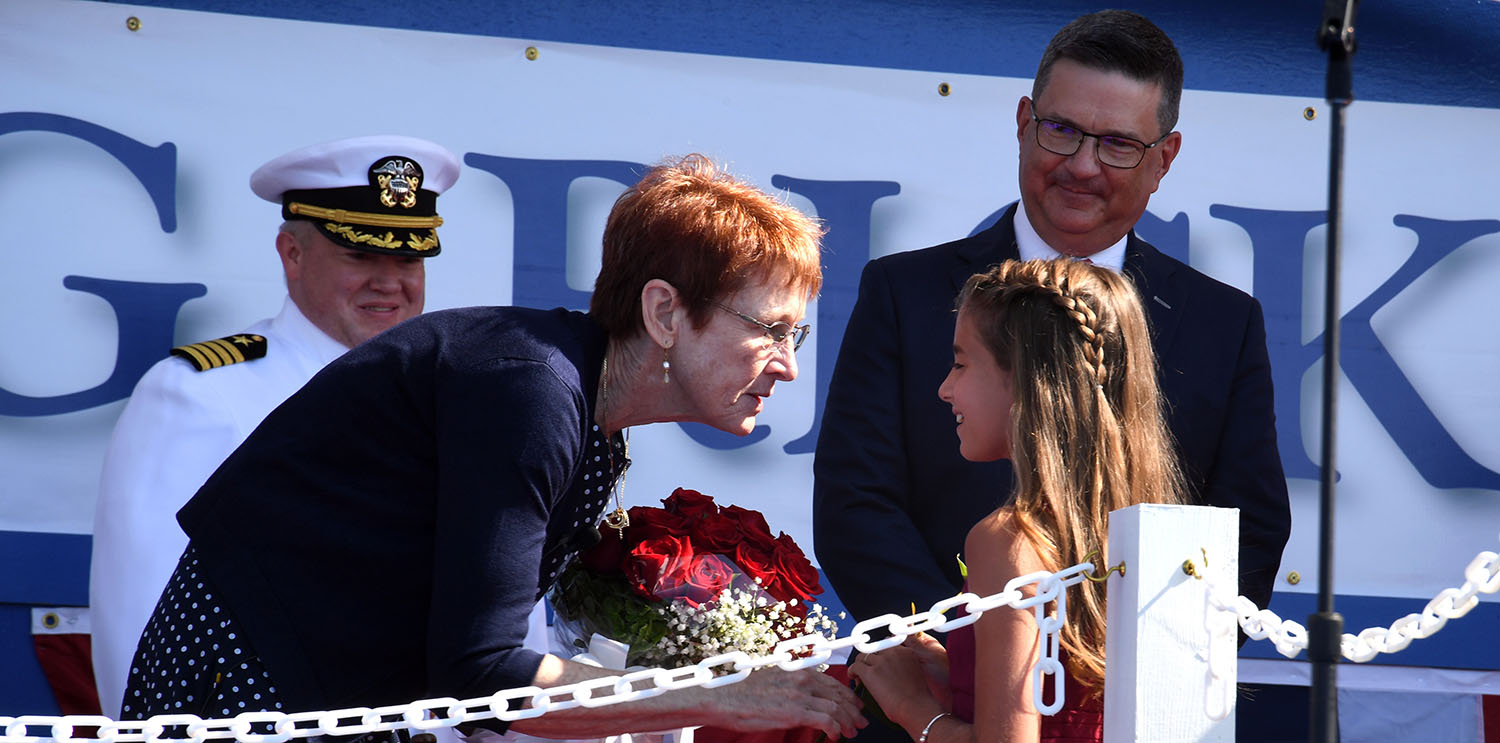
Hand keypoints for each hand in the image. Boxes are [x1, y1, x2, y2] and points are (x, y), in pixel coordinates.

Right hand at [706, 666, 866, 739]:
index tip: (855, 706)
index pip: (833, 683)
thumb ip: (793, 684)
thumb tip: (806, 695)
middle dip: (854, 711)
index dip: (848, 697)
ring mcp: (800, 695)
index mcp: (799, 670)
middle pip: (839, 695)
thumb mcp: (774, 679)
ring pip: (837, 709)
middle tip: (860, 722)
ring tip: (851, 732)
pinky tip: (836, 736)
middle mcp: (803, 679)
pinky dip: (836, 729)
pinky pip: (827, 721)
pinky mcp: (795, 712)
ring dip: (848, 723)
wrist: (724, 699)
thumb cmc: (744, 692)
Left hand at [848, 640, 949, 732]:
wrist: (915, 707)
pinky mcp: (870, 672)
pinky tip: (853, 676)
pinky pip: (855, 666)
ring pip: (863, 656)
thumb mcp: (915, 673)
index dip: (882, 654)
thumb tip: (891, 670)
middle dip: (871, 659)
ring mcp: (881, 661)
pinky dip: (852, 671)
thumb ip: (904, 666)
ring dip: (861, 664)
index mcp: (906, 652)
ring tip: (860, 673)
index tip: (879, 660)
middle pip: (875, 649)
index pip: (888, 644)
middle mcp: (893, 653)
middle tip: (869, 668)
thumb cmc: (917, 698)